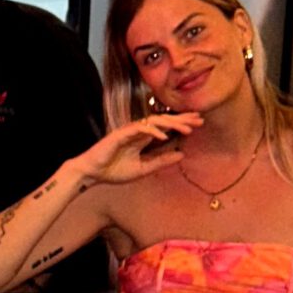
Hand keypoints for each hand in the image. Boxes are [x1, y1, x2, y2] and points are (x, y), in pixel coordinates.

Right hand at [71, 116, 201, 189]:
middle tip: (200, 119)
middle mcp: (138, 131)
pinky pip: (140, 129)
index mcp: (143, 138)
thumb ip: (161, 161)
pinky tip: (165, 137)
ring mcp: (130, 131)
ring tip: (188, 128)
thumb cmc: (114, 171)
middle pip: (164, 120)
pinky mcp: (121, 134)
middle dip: (182, 119)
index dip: (181, 124)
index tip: (198, 124)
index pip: (166, 127)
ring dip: (172, 124)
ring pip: (154, 122)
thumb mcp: (143, 169)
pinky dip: (153, 132)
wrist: (92, 173)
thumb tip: (182, 155)